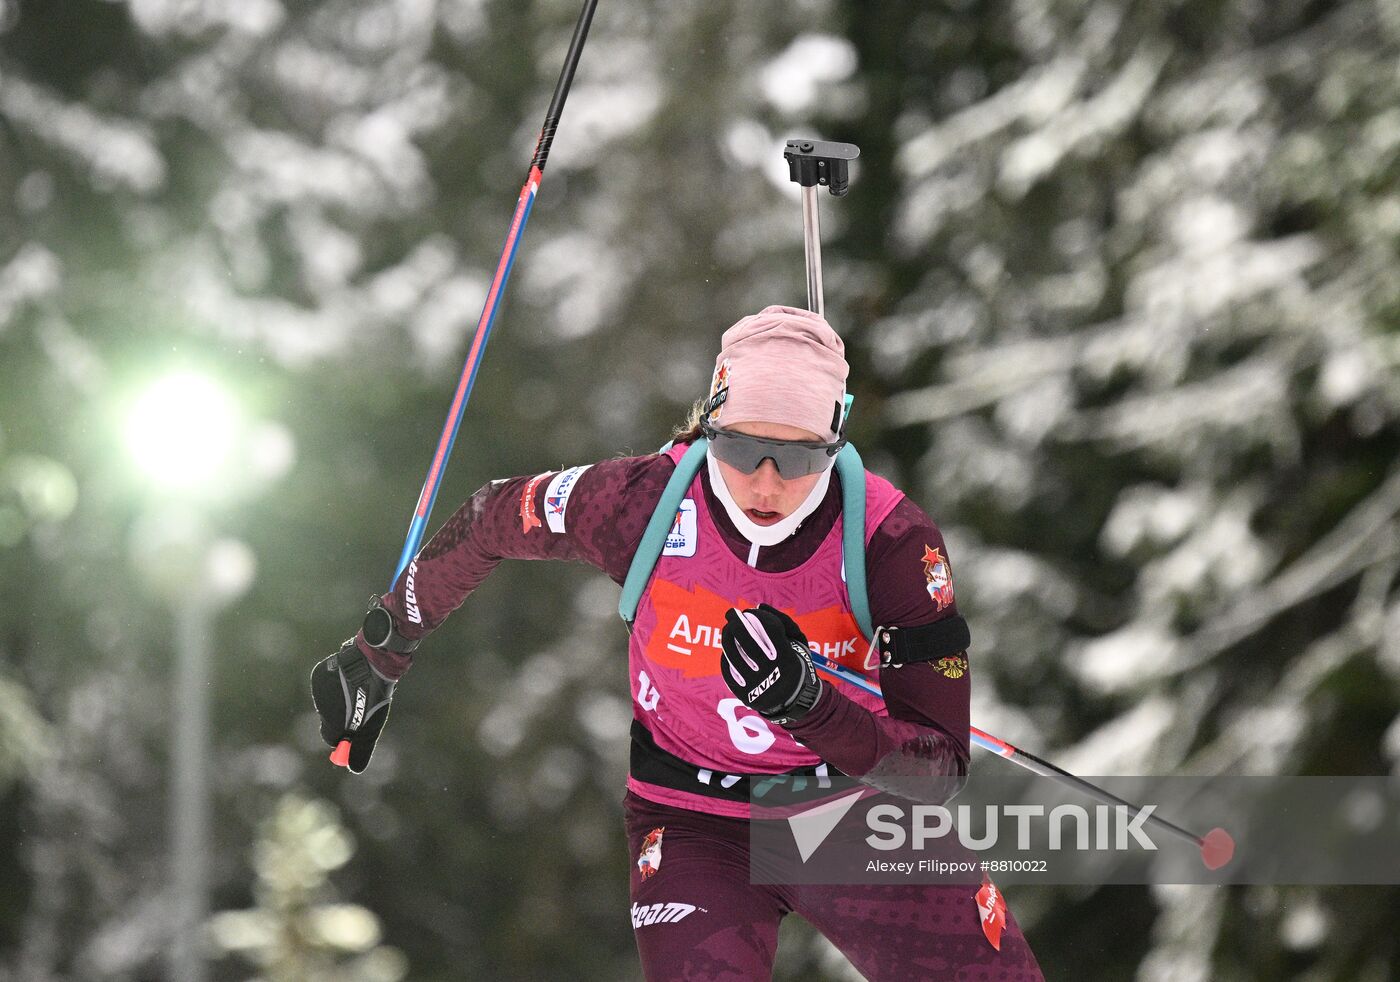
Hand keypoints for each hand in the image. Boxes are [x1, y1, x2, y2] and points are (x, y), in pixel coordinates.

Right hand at [310, 637, 396, 773]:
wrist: (373, 661)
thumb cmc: (375, 695)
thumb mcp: (371, 725)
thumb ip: (361, 748)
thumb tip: (355, 769)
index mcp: (332, 722)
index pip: (331, 738)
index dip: (344, 736)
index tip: (354, 730)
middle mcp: (320, 707)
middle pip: (328, 720)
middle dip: (342, 717)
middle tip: (360, 707)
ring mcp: (317, 690)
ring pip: (326, 701)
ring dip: (339, 699)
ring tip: (357, 689)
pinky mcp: (317, 674)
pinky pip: (325, 685)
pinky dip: (334, 684)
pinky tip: (349, 678)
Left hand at [720, 603, 821, 722]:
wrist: (795, 699)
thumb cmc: (795, 663)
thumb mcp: (798, 642)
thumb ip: (782, 621)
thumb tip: (759, 606)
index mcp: (789, 660)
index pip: (770, 629)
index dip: (758, 617)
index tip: (749, 611)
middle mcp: (772, 674)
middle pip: (748, 641)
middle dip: (737, 623)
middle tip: (731, 613)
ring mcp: (756, 686)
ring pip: (734, 656)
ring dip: (728, 638)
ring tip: (728, 629)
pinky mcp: (745, 695)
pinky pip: (729, 671)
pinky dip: (727, 657)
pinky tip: (727, 648)